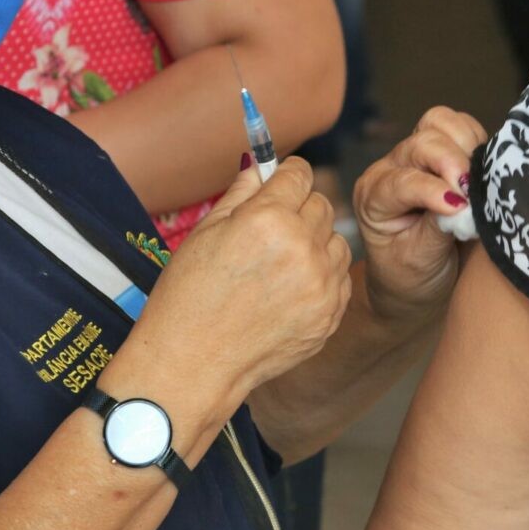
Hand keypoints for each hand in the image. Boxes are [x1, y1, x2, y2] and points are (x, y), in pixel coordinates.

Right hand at [139, 157, 351, 397]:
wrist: (193, 364)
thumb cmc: (188, 297)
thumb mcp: (204, 233)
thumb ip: (240, 193)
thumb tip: (260, 165)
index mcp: (267, 218)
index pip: (300, 173)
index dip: (286, 175)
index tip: (280, 183)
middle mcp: (302, 247)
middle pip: (321, 204)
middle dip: (299, 208)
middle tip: (272, 229)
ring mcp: (321, 284)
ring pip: (336, 240)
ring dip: (315, 242)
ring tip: (281, 263)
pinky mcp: (330, 314)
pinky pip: (340, 276)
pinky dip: (322, 276)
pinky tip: (290, 289)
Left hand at [354, 107, 488, 323]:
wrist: (418, 282)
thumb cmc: (410, 276)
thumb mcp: (419, 261)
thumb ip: (438, 230)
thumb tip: (464, 204)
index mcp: (374, 196)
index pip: (402, 182)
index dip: (432, 190)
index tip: (459, 206)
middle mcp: (392, 168)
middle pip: (421, 142)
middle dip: (451, 162)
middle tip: (472, 192)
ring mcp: (417, 155)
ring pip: (440, 123)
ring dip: (466, 145)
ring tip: (479, 180)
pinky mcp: (445, 150)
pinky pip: (463, 126)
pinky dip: (478, 140)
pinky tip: (484, 170)